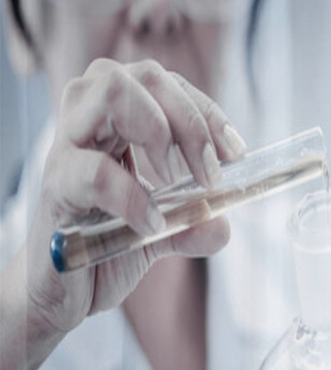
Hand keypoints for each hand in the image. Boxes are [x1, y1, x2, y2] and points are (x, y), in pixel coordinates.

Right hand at [20, 58, 246, 337]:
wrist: (59, 295)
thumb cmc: (102, 250)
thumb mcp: (161, 232)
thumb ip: (192, 223)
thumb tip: (223, 225)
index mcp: (116, 122)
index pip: (164, 84)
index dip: (206, 110)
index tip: (235, 151)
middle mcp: (88, 122)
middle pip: (143, 74)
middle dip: (191, 119)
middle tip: (210, 173)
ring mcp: (67, 148)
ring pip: (110, 90)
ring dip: (159, 131)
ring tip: (176, 180)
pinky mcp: (55, 186)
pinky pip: (96, 171)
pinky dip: (134, 198)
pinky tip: (151, 226)